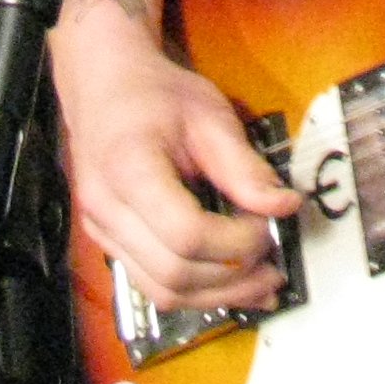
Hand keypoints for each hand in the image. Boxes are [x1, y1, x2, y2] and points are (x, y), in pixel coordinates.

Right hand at [49, 11, 300, 313]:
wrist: (104, 86)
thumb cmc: (154, 94)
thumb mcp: (208, 115)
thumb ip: (244, 166)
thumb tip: (285, 206)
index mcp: (129, 169)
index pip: (186, 234)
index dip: (236, 242)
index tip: (267, 226)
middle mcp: (106, 210)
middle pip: (174, 275)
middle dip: (233, 278)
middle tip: (273, 263)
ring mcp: (100, 232)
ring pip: (161, 293)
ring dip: (217, 297)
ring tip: (261, 284)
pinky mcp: (106, 243)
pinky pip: (151, 285)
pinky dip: (194, 292)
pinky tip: (228, 283)